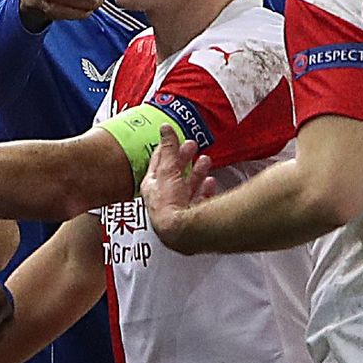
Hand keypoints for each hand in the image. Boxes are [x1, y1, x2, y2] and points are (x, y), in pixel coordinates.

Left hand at [141, 124, 216, 252]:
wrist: (181, 233)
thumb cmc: (168, 205)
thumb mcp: (167, 170)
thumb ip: (168, 148)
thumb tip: (165, 128)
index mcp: (152, 186)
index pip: (157, 162)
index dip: (167, 149)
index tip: (174, 139)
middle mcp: (162, 198)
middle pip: (174, 174)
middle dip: (183, 159)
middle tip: (192, 146)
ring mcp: (177, 209)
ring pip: (187, 187)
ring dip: (196, 173)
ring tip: (205, 161)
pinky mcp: (191, 219)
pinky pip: (199, 201)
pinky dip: (205, 190)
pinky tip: (210, 183)